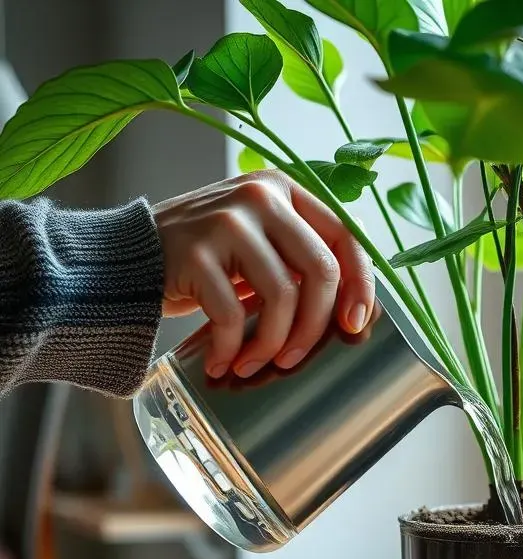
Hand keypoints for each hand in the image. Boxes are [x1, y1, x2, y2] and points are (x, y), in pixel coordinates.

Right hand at [155, 171, 374, 378]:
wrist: (123, 260)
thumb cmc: (203, 261)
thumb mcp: (258, 243)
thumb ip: (299, 256)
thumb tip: (355, 305)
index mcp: (283, 190)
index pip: (345, 237)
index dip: (360, 285)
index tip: (357, 324)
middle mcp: (260, 196)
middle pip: (320, 271)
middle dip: (314, 328)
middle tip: (294, 358)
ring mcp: (227, 221)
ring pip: (283, 296)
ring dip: (272, 345)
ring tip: (254, 365)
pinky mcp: (195, 253)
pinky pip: (233, 316)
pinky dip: (231, 349)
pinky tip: (222, 362)